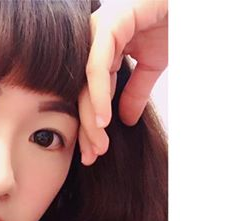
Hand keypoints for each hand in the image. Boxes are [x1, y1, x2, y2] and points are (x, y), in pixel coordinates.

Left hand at [78, 0, 167, 165]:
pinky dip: (99, 95)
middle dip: (86, 129)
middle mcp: (92, 43)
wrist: (188, 2)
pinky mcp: (109, 24)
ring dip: (91, 119)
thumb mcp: (151, 67)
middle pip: (82, 94)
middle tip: (91, 157)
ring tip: (97, 146)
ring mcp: (97, 32)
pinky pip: (97, 67)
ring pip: (85, 85)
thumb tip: (125, 121)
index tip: (92, 153)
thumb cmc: (170, 23)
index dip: (89, 127)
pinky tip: (102, 121)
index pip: (89, 96)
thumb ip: (134, 92)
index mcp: (100, 52)